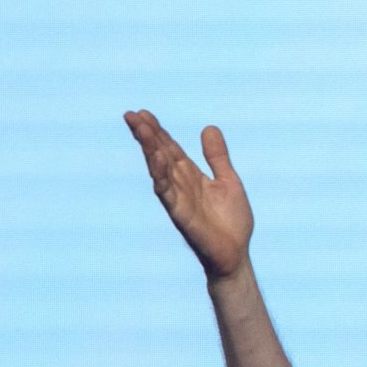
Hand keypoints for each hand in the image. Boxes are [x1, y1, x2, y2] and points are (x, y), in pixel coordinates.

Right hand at [126, 109, 252, 280]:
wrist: (235, 254)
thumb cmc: (231, 222)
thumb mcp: (228, 181)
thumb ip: (217, 157)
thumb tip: (209, 127)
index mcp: (191, 176)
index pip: (170, 148)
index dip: (158, 131)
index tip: (143, 112)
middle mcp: (181, 185)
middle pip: (160, 154)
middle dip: (147, 135)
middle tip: (131, 114)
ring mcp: (178, 199)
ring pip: (159, 170)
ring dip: (149, 149)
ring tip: (140, 128)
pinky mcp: (181, 215)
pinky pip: (168, 192)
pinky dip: (161, 175)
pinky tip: (156, 158)